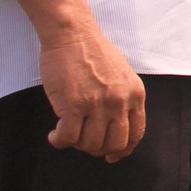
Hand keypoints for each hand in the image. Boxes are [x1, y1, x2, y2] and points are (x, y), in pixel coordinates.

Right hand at [39, 21, 145, 161]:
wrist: (72, 34)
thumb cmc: (93, 52)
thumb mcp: (122, 74)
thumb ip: (123, 98)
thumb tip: (116, 124)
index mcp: (135, 94)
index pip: (136, 133)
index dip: (123, 149)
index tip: (112, 155)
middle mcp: (119, 102)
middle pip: (114, 144)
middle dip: (98, 149)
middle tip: (84, 143)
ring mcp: (97, 105)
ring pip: (89, 143)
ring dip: (77, 144)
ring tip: (67, 134)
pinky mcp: (73, 106)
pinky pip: (68, 137)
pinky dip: (59, 141)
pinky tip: (54, 136)